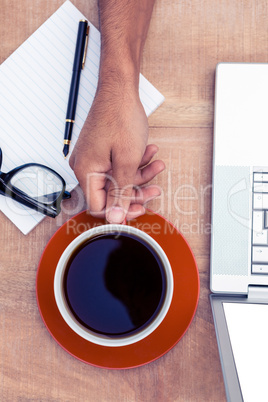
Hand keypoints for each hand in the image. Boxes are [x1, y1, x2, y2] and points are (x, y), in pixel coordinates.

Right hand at [69, 87, 164, 222]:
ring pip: (117, 179)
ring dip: (139, 174)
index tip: (140, 208)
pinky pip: (116, 165)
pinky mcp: (100, 151)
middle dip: (135, 191)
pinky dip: (134, 162)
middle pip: (110, 193)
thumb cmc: (121, 117)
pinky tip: (149, 153)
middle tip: (154, 190)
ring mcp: (92, 158)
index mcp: (86, 171)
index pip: (99, 207)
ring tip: (157, 164)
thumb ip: (121, 192)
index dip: (120, 211)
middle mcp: (85, 166)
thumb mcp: (127, 161)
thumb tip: (116, 218)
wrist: (120, 90)